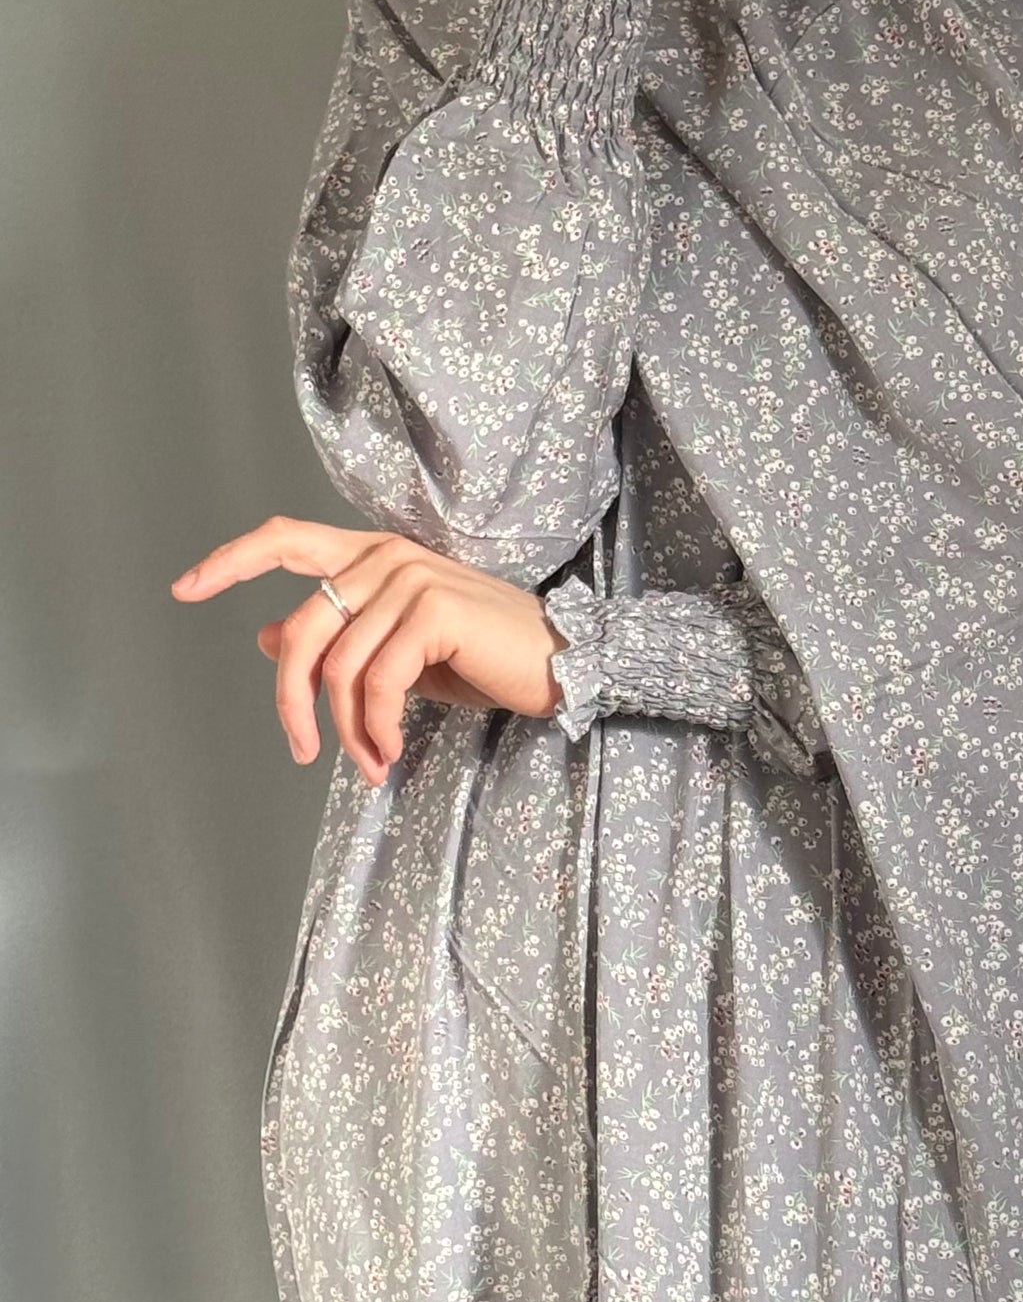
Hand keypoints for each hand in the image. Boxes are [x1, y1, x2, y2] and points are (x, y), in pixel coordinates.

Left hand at [171, 519, 562, 785]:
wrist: (558, 663)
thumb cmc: (480, 658)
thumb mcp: (395, 653)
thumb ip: (335, 641)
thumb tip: (265, 637)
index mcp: (372, 555)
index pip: (286, 539)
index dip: (231, 561)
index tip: (185, 588)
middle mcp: (386, 555)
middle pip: (303, 628)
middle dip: (293, 698)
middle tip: (302, 750)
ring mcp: (410, 577)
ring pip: (340, 666)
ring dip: (350, 730)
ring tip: (371, 762)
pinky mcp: (433, 610)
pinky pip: (378, 682)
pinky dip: (377, 728)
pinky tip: (390, 751)